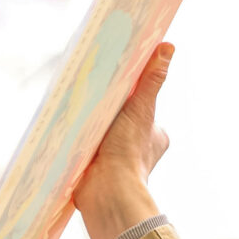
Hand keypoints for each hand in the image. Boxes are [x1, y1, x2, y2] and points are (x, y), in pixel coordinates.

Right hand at [75, 41, 173, 238]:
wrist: (106, 191)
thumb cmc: (129, 152)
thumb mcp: (141, 108)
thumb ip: (152, 80)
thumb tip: (168, 47)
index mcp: (155, 136)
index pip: (142, 106)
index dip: (128, 94)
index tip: (115, 82)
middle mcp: (138, 149)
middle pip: (120, 117)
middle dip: (107, 108)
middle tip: (94, 94)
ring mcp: (116, 159)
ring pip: (102, 131)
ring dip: (91, 122)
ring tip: (81, 109)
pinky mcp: (94, 167)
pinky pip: (85, 144)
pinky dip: (79, 137)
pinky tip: (71, 127)